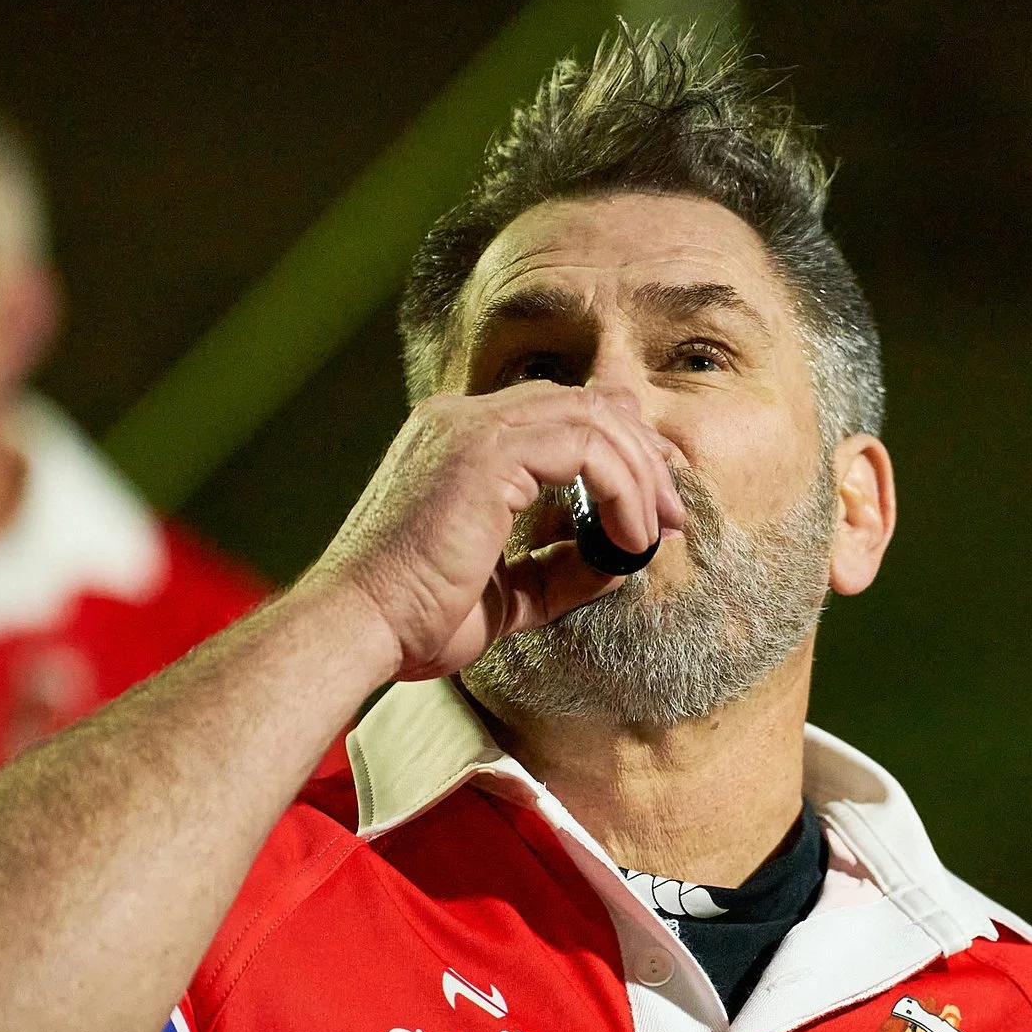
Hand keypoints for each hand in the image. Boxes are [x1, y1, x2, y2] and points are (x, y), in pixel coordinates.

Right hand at [305, 383, 684, 680]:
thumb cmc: (414, 619)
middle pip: (584, 403)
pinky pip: (586, 446)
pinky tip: (629, 534)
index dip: (617, 452)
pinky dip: (622, 486)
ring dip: (640, 471)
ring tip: (658, 527)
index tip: (651, 506)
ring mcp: (471, 428)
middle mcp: (461, 419)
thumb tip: (621, 557)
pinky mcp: (484, 450)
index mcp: (457, 442)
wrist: (358, 628)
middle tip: (673, 513)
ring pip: (593, 416)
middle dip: (642, 454)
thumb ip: (559, 568)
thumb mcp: (506, 592)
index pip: (558, 416)